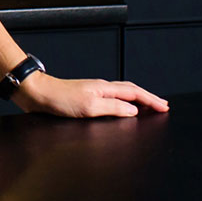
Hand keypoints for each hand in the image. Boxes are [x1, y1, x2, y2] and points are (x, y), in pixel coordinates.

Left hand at [15, 74, 168, 119]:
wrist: (37, 94)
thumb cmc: (58, 99)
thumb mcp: (89, 106)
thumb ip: (112, 108)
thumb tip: (133, 111)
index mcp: (104, 88)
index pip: (134, 93)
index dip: (151, 100)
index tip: (165, 107)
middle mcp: (100, 89)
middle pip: (131, 91)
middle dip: (148, 99)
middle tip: (162, 107)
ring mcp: (93, 93)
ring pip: (122, 95)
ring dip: (137, 101)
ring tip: (148, 108)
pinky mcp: (86, 100)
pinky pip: (112, 101)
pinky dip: (123, 105)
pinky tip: (121, 111)